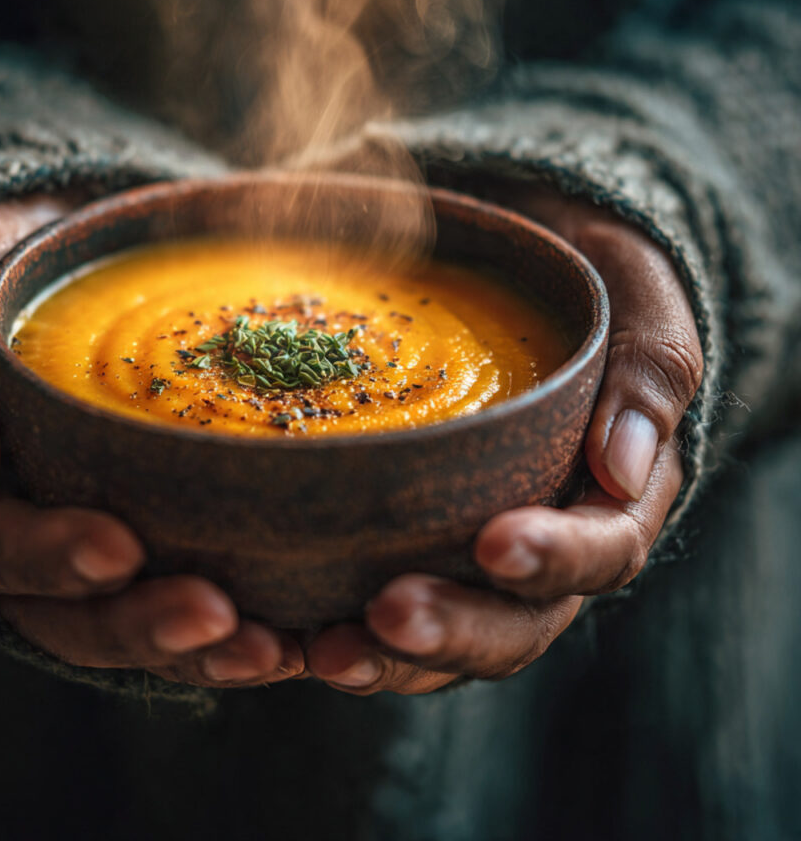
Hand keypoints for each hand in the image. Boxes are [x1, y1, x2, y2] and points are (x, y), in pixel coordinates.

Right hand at [0, 195, 303, 686]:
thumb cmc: (19, 265)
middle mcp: (38, 534)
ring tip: (276, 651)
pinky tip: (305, 636)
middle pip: (74, 615)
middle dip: (143, 626)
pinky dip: (245, 627)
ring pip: (140, 627)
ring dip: (204, 652)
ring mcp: (106, 541)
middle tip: (217, 618)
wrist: (88, 254)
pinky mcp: (170, 534)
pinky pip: (197, 595)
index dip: (50, 558)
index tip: (119, 550)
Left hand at [306, 190, 702, 693]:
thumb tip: (624, 469)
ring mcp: (468, 556)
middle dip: (454, 628)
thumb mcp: (638, 303)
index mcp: (611, 498)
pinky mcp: (405, 545)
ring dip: (385, 656)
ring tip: (323, 652)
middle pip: (514, 624)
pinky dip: (331, 629)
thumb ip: (649, 372)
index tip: (494, 543)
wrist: (522, 275)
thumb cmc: (586, 285)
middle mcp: (543, 548)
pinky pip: (374, 606)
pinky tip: (283, 634)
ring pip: (443, 639)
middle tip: (388, 614)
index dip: (554, 560)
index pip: (601, 552)